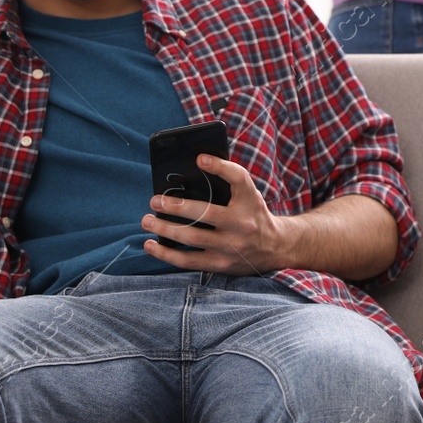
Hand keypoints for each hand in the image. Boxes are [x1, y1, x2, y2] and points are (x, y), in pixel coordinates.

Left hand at [141, 154, 290, 274]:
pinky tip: (150, 245)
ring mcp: (231, 247)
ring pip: (192, 238)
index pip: (238, 178)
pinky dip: (166, 253)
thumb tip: (190, 168)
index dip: (219, 166)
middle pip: (206, 213)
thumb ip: (226, 182)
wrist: (276, 247)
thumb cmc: (253, 213)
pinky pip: (188, 261)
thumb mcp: (248, 194)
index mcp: (250, 200)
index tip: (199, 158)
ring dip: (165, 229)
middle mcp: (242, 223)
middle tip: (155, 200)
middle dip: (176, 206)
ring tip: (147, 220)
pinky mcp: (221, 264)